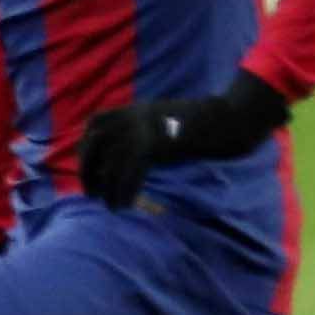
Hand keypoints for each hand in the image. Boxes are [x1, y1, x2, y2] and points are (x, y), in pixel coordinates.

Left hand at [74, 72, 287, 208]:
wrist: (228, 119)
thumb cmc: (201, 124)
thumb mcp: (163, 119)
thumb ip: (142, 129)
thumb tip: (124, 154)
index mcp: (133, 109)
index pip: (94, 125)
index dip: (87, 148)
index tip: (88, 168)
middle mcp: (132, 116)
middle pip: (95, 144)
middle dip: (88, 170)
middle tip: (91, 193)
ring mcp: (141, 129)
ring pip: (111, 162)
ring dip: (107, 187)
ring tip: (109, 205)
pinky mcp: (153, 144)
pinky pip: (129, 172)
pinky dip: (124, 191)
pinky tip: (124, 205)